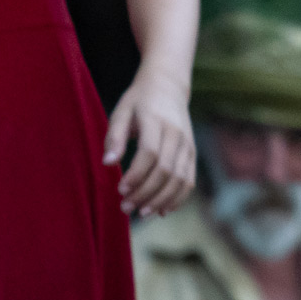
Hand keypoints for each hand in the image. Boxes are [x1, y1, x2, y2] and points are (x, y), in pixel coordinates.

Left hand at [104, 67, 196, 216]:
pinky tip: (163, 210)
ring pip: (180, 178)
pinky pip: (190, 179)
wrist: (169, 86)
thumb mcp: (121, 111)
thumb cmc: (139, 101)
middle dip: (145, 193)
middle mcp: (177, 134)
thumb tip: (108, 163)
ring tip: (142, 213)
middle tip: (125, 207)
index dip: (135, 175)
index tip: (119, 189)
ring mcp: (188, 144)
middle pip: (165, 170)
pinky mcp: (192, 152)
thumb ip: (114, 136)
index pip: (150, 153)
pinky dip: (178, 197)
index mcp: (157, 122)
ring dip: (161, 199)